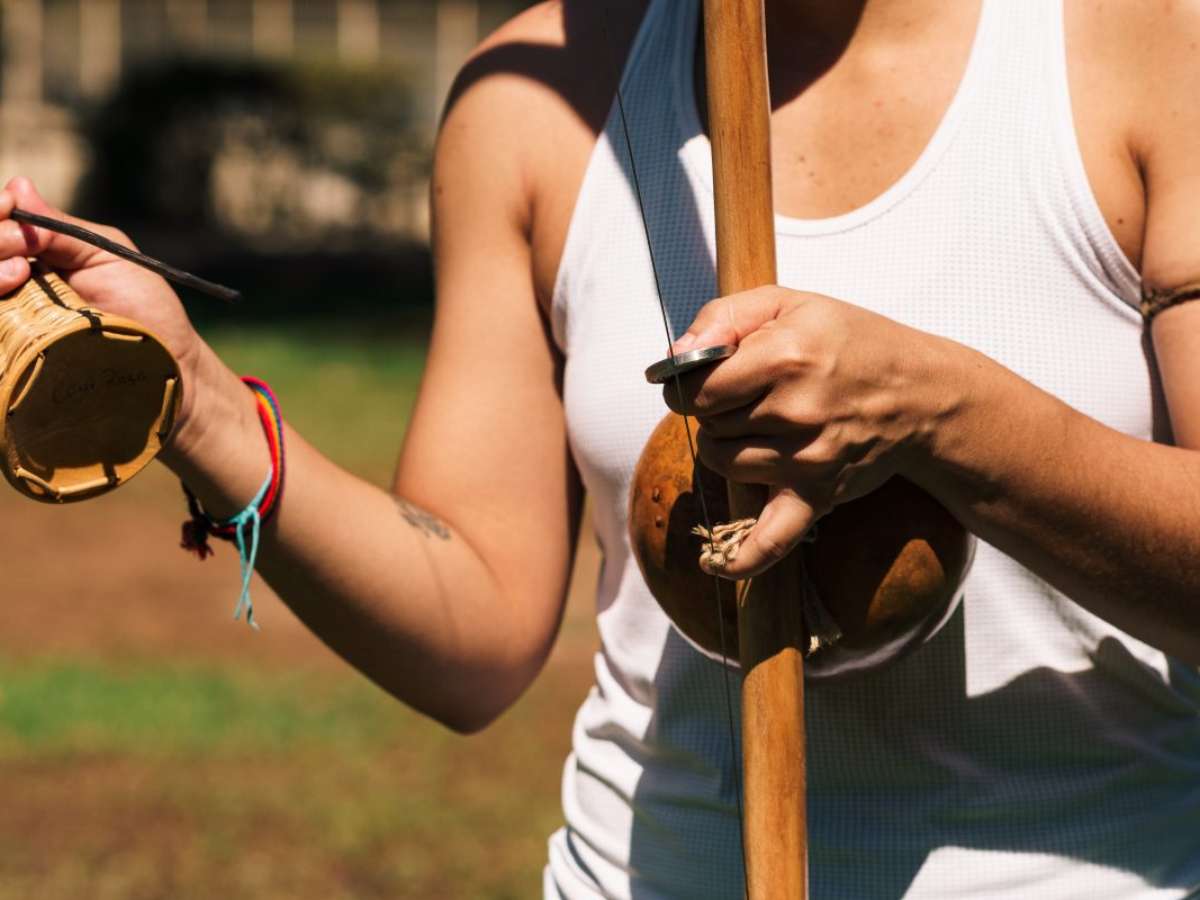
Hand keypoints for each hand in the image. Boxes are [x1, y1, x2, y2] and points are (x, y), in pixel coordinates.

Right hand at [0, 176, 207, 439]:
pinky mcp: (11, 356)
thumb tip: (18, 186)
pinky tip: (13, 290)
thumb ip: (61, 228)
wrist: (166, 366)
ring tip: (21, 272)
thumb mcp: (107, 256)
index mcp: (30, 255)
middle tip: (19, 244)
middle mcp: (10, 286)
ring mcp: (10, 322)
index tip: (9, 208)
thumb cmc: (146, 308)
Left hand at [664, 286, 963, 578]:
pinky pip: (770, 541)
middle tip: (747, 395)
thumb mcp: (789, 302)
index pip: (695, 388)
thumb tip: (675, 355)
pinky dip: (741, 558)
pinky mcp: (817, 495)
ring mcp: (805, 458)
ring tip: (759, 427)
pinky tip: (714, 563)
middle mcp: (794, 410)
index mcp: (783, 356)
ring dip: (727, 448)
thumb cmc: (849, 342)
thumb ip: (723, 317)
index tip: (704, 379)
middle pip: (708, 425)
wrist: (921, 394)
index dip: (689, 384)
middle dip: (715, 411)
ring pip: (724, 463)